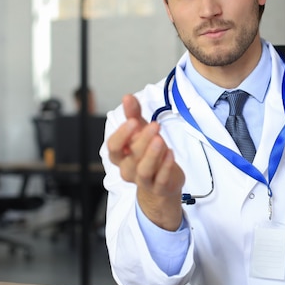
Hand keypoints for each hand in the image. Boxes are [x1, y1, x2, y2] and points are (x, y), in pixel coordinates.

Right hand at [107, 94, 184, 230]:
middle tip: (154, 126)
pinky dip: (166, 166)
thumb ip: (133, 114)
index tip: (133, 121)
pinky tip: (171, 153)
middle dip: (142, 139)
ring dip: (152, 154)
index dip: (121, 135)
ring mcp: (143, 180)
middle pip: (131, 156)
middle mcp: (128, 169)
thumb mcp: (141, 132)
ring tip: (160, 139)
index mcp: (120, 156)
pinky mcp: (159, 187)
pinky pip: (161, 179)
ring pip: (144, 170)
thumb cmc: (148, 153)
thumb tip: (127, 97)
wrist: (162, 181)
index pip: (113, 147)